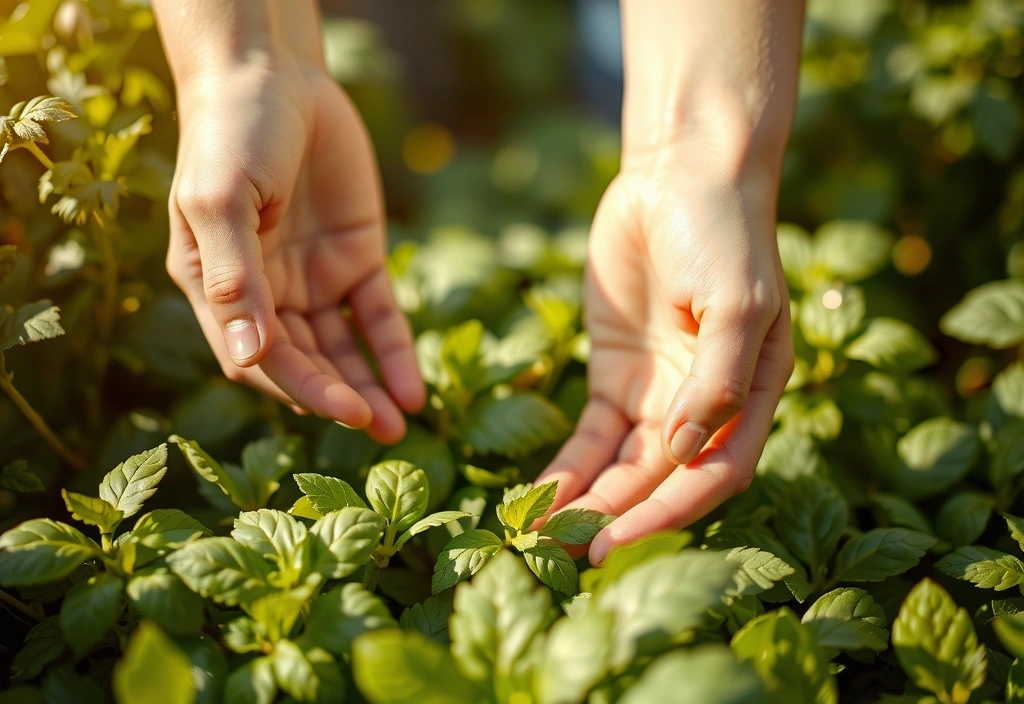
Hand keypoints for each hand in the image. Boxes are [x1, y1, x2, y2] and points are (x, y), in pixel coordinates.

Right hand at [166, 63, 422, 442]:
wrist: (275, 76)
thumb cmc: (232, 134)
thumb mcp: (222, 200)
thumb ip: (236, 277)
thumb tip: (249, 356)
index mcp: (217, 288)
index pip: (259, 356)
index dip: (300, 387)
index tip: (343, 410)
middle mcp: (265, 294)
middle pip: (306, 361)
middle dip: (342, 397)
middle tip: (381, 429)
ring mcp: (312, 279)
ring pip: (344, 349)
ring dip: (371, 386)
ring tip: (403, 424)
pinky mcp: (355, 260)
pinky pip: (378, 316)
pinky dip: (394, 351)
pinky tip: (413, 388)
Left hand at [538, 155, 793, 563]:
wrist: (680, 176)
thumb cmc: (721, 230)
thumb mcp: (734, 299)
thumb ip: (717, 377)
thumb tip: (683, 448)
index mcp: (752, 393)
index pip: (713, 473)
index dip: (666, 514)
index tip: (612, 543)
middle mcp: (707, 403)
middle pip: (660, 480)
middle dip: (615, 518)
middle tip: (562, 553)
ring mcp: (659, 391)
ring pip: (623, 467)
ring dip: (587, 503)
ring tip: (542, 536)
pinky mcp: (617, 374)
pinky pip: (592, 436)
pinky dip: (569, 467)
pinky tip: (540, 495)